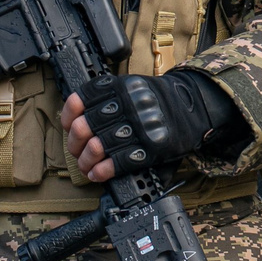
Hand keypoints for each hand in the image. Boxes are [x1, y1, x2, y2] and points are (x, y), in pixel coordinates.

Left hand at [63, 69, 241, 185]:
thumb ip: (107, 97)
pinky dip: (103, 171)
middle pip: (85, 126)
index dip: (69, 115)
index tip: (68, 125)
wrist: (193, 107)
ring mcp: (140, 127)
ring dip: (86, 161)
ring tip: (86, 166)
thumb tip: (75, 119)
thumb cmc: (158, 101)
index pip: (83, 99)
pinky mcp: (151, 149)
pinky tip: (97, 174)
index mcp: (121, 87)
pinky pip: (118, 162)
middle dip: (75, 143)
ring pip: (98, 147)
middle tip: (76, 150)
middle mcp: (129, 105)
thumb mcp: (132, 87)